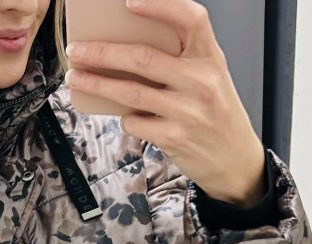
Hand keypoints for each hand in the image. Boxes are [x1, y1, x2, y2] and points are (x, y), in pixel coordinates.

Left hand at [65, 0, 266, 206]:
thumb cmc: (215, 113)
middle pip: (143, 58)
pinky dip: (123, 117)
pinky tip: (123, 115)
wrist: (235, 159)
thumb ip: (180, 59)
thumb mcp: (210, 77)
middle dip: (102, 53)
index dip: (160, 6)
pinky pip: (134, 122)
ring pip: (129, 91)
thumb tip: (126, 46)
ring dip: (96, 83)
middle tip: (78, 50)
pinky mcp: (174, 137)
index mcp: (211, 58)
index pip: (191, 19)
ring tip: (76, 77)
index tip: (129, 3)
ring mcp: (187, 111)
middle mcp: (201, 81)